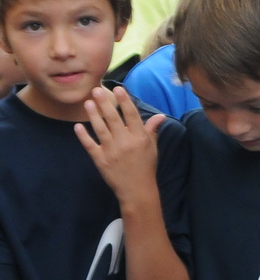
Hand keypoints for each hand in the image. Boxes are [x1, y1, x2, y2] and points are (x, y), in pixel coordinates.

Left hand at [75, 87, 166, 206]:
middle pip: (113, 118)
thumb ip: (152, 130)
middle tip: (96, 90)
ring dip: (93, 115)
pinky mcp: (100, 160)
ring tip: (88, 103)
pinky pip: (89, 145)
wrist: (137, 190)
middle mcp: (125, 143)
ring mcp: (112, 151)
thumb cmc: (146, 167)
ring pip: (100, 129)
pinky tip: (78, 126)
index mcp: (140, 139)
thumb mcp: (152, 148)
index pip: (132, 115)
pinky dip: (83, 136)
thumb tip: (160, 116)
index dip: (124, 101)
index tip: (118, 88)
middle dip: (104, 103)